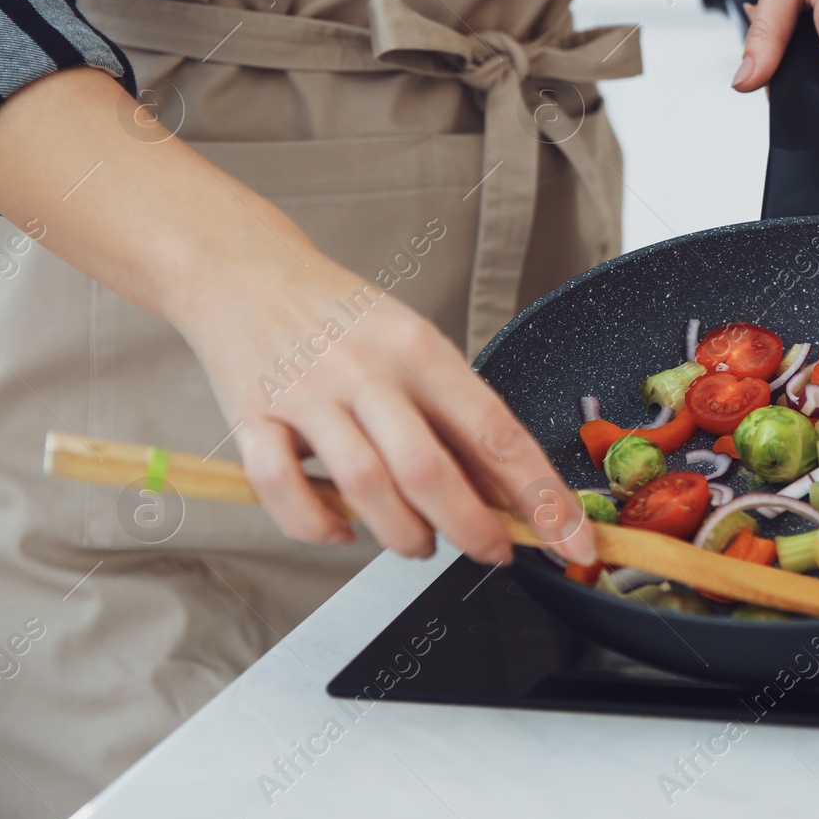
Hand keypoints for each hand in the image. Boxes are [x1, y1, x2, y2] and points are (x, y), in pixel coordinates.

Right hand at [0, 68, 594, 567]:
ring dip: (403, 534)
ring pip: (364, 486)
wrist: (243, 267)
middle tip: (493, 551)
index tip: (575, 542)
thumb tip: (511, 493)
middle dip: (473, 528)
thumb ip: (456, 418)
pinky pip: (283, 488)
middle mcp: (368, 370)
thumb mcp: (416, 346)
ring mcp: (307, 394)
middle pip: (430, 469)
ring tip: (420, 542)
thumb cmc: (343, 318)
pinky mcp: (250, 415)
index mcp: (422, 349)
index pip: (497, 433)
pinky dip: (316, 524)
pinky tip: (341, 529)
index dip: (542, 497)